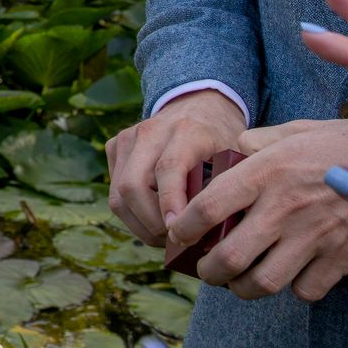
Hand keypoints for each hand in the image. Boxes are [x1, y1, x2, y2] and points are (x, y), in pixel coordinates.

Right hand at [106, 90, 246, 244]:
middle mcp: (150, 131)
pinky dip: (133, 215)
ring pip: (118, 195)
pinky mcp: (114, 147)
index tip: (180, 231)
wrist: (198, 106)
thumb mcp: (234, 159)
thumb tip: (219, 234)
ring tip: (166, 238)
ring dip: (140, 225)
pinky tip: (155, 221)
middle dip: (152, 223)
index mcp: (186, 130)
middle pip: (133, 186)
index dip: (171, 203)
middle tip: (176, 241)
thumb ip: (226, 189)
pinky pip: (115, 193)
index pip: (168, 169)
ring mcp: (127, 138)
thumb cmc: (221, 140)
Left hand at [167, 115, 347, 300]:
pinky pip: (306, 290)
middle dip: (208, 271)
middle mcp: (284, 208)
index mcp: (266, 171)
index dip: (184, 227)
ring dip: (243, 289)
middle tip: (204, 270)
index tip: (177, 235)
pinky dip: (293, 290)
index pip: (208, 206)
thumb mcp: (296, 130)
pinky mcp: (342, 259)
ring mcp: (314, 237)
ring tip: (236, 283)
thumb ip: (258, 141)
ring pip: (263, 282)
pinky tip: (290, 277)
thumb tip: (231, 148)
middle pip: (229, 257)